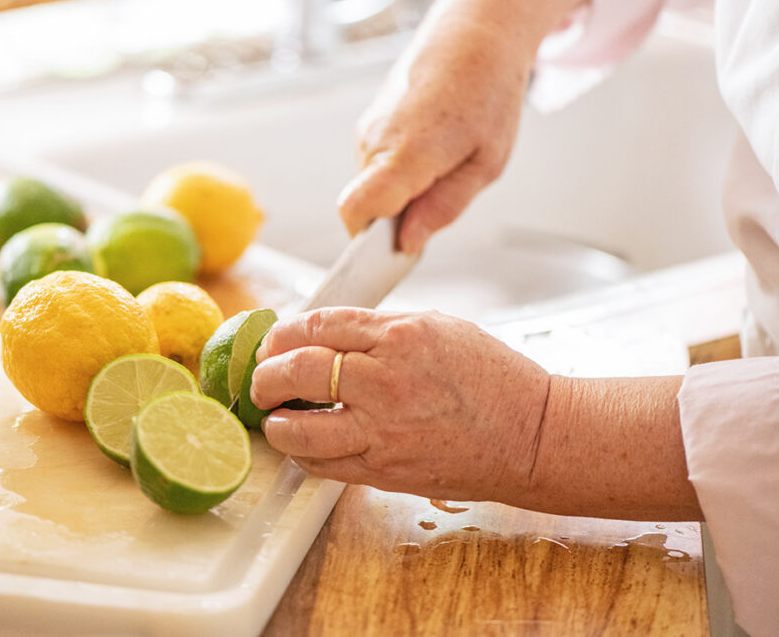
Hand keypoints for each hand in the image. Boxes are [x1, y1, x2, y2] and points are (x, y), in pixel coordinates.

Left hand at [250, 307, 549, 502]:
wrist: (532, 435)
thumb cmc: (493, 379)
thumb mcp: (440, 328)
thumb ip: (381, 328)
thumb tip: (328, 331)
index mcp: (400, 336)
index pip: (319, 325)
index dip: (283, 333)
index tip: (273, 340)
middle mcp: (385, 381)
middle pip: (299, 370)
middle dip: (266, 373)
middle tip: (262, 377)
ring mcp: (382, 430)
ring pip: (300, 427)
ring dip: (275, 421)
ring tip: (274, 414)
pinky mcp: (384, 469)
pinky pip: (323, 464)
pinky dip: (302, 453)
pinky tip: (301, 442)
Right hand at [339, 13, 533, 252]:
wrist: (473, 35)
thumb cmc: (488, 93)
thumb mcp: (486, 163)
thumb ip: (444, 207)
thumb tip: (410, 242)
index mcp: (407, 153)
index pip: (356, 211)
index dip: (367, 242)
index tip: (395, 247)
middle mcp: (375, 141)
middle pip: (364, 206)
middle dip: (394, 218)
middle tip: (441, 197)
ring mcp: (367, 130)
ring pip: (370, 187)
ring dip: (400, 192)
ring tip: (443, 163)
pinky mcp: (368, 125)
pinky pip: (374, 166)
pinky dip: (398, 171)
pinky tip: (431, 148)